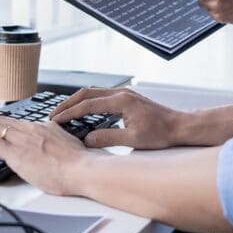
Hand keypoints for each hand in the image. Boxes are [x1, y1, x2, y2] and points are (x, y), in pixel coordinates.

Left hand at [0, 117, 98, 194]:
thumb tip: (54, 150)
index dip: (3, 127)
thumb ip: (57, 143)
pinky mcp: (15, 153)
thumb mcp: (69, 146)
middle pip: (2, 121)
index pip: (18, 123)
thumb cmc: (81, 165)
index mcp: (45, 127)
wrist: (83, 169)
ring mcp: (23, 139)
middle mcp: (32, 129)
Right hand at [50, 88, 185, 149]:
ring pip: (93, 92)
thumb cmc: (161, 133)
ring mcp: (124, 93)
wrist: (179, 126)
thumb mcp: (132, 140)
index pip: (88, 105)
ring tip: (64, 112)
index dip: (70, 113)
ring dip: (77, 101)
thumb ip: (107, 138)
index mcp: (121, 101)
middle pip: (86, 93)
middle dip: (68, 104)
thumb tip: (87, 139)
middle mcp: (121, 93)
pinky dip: (88, 101)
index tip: (56, 120)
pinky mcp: (127, 98)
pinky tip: (83, 110)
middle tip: (53, 115)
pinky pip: (101, 95)